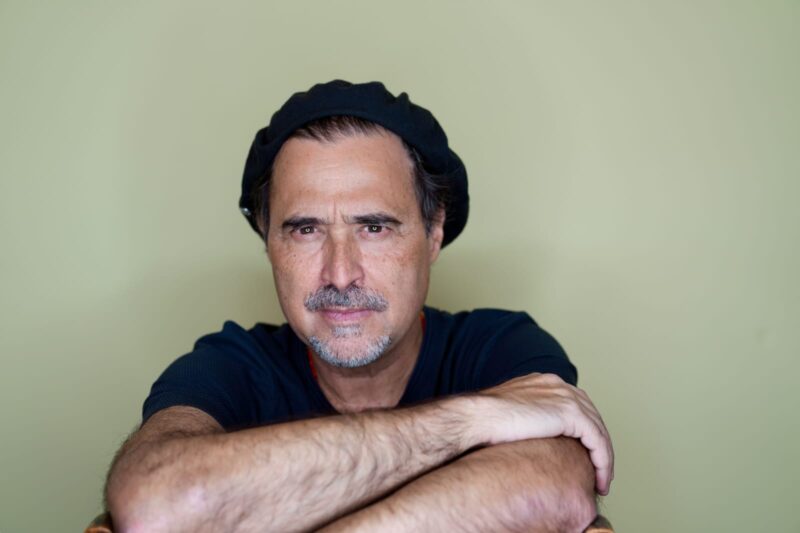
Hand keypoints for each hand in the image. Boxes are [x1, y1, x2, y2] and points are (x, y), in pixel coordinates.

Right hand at [473, 373, 613, 494]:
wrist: (476, 418)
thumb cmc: (483, 421)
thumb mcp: (509, 415)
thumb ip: (525, 419)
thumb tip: (529, 440)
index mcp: (543, 383)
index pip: (575, 406)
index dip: (583, 433)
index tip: (584, 456)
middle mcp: (557, 385)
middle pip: (591, 416)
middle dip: (598, 445)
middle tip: (599, 471)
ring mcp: (565, 397)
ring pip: (598, 430)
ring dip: (603, 458)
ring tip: (602, 481)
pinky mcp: (570, 414)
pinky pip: (597, 441)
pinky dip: (603, 462)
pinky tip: (601, 480)